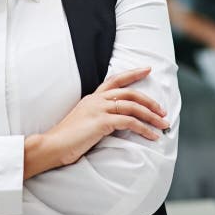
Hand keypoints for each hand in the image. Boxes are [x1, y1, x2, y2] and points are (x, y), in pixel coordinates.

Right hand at [44, 67, 169, 166]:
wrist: (51, 145)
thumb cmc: (66, 139)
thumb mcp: (83, 121)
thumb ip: (97, 115)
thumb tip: (114, 120)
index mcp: (92, 98)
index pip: (115, 80)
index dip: (133, 73)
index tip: (147, 69)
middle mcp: (97, 99)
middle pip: (130, 93)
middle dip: (150, 101)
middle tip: (163, 110)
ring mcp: (99, 109)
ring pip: (133, 107)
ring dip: (151, 116)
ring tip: (163, 124)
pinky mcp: (102, 122)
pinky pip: (130, 122)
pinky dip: (144, 129)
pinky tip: (152, 136)